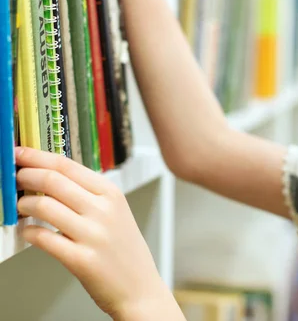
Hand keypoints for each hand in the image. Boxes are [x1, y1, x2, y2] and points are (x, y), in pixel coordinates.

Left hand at [15, 147, 167, 317]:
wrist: (139, 287)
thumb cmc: (123, 249)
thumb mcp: (115, 212)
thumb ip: (88, 194)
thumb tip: (51, 175)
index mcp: (111, 193)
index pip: (68, 165)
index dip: (38, 157)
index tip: (21, 153)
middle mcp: (103, 210)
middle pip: (53, 180)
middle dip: (26, 175)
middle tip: (15, 177)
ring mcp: (93, 234)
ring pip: (44, 206)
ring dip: (24, 204)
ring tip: (22, 207)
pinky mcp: (81, 260)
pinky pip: (43, 238)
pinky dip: (28, 232)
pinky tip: (28, 232)